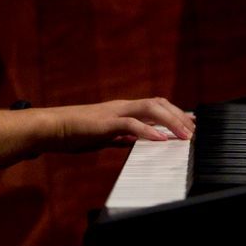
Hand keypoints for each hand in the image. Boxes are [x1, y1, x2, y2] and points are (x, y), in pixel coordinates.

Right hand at [43, 97, 194, 152]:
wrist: (51, 128)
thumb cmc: (74, 133)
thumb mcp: (104, 137)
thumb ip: (122, 138)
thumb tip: (138, 142)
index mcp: (122, 109)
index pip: (155, 105)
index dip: (175, 113)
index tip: (192, 125)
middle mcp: (121, 106)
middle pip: (158, 103)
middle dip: (179, 116)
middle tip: (194, 132)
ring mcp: (114, 112)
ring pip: (149, 108)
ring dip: (170, 121)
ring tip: (185, 136)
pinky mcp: (105, 122)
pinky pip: (130, 124)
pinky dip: (147, 131)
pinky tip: (160, 139)